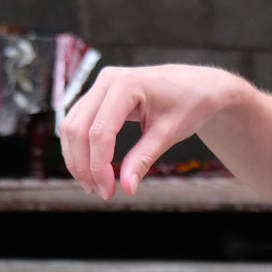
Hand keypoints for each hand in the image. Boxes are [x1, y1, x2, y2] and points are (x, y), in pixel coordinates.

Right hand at [58, 64, 244, 198]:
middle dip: (83, 165)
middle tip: (99, 192)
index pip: (99, 132)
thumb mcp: (168, 134)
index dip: (98, 166)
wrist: (199, 85)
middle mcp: (108, 80)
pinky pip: (79, 121)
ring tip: (94, 185)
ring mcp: (101, 84)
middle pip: (78, 129)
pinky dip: (81, 146)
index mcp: (127, 84)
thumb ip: (144, 159)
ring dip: (77, 158)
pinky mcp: (100, 94)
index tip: (108, 191)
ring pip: (71, 126)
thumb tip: (126, 188)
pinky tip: (92, 168)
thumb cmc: (189, 103)